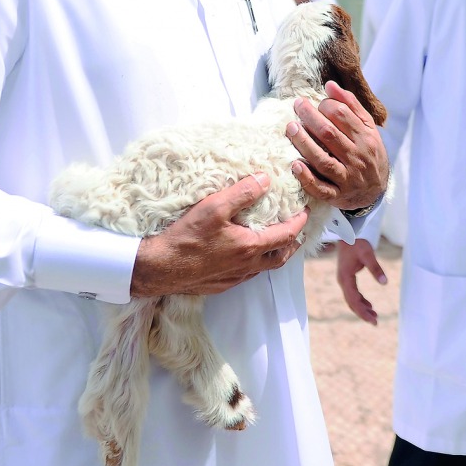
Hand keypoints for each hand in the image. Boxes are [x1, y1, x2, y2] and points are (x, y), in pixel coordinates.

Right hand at [130, 174, 307, 297]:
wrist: (159, 268)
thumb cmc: (186, 237)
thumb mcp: (214, 207)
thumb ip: (242, 193)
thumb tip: (265, 180)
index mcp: (250, 247)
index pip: (286, 235)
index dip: (299, 223)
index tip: (305, 212)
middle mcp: (246, 267)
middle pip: (280, 258)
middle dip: (292, 243)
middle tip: (296, 231)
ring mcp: (233, 278)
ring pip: (263, 269)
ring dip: (273, 255)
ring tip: (274, 242)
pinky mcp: (219, 285)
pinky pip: (246, 276)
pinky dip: (254, 264)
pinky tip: (245, 256)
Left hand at [287, 81, 388, 210]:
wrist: (377, 191)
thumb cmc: (368, 153)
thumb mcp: (367, 128)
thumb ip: (351, 106)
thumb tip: (330, 85)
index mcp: (365, 138)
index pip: (342, 115)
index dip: (325, 105)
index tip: (315, 103)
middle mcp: (357, 157)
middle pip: (329, 134)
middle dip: (310, 117)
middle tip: (297, 106)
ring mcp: (347, 178)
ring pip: (323, 160)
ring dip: (304, 143)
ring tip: (291, 128)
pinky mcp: (337, 196)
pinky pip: (320, 188)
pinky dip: (307, 177)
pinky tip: (295, 165)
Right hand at [336, 238, 385, 324]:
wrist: (348, 233)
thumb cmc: (357, 243)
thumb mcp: (368, 254)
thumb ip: (376, 268)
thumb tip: (385, 283)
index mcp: (345, 278)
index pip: (353, 300)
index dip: (362, 311)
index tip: (372, 320)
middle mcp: (343, 281)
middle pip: (352, 302)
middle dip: (363, 313)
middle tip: (375, 322)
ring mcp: (344, 279)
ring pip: (352, 299)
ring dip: (362, 308)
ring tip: (374, 316)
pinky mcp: (347, 277)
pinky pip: (353, 293)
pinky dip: (361, 301)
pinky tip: (369, 305)